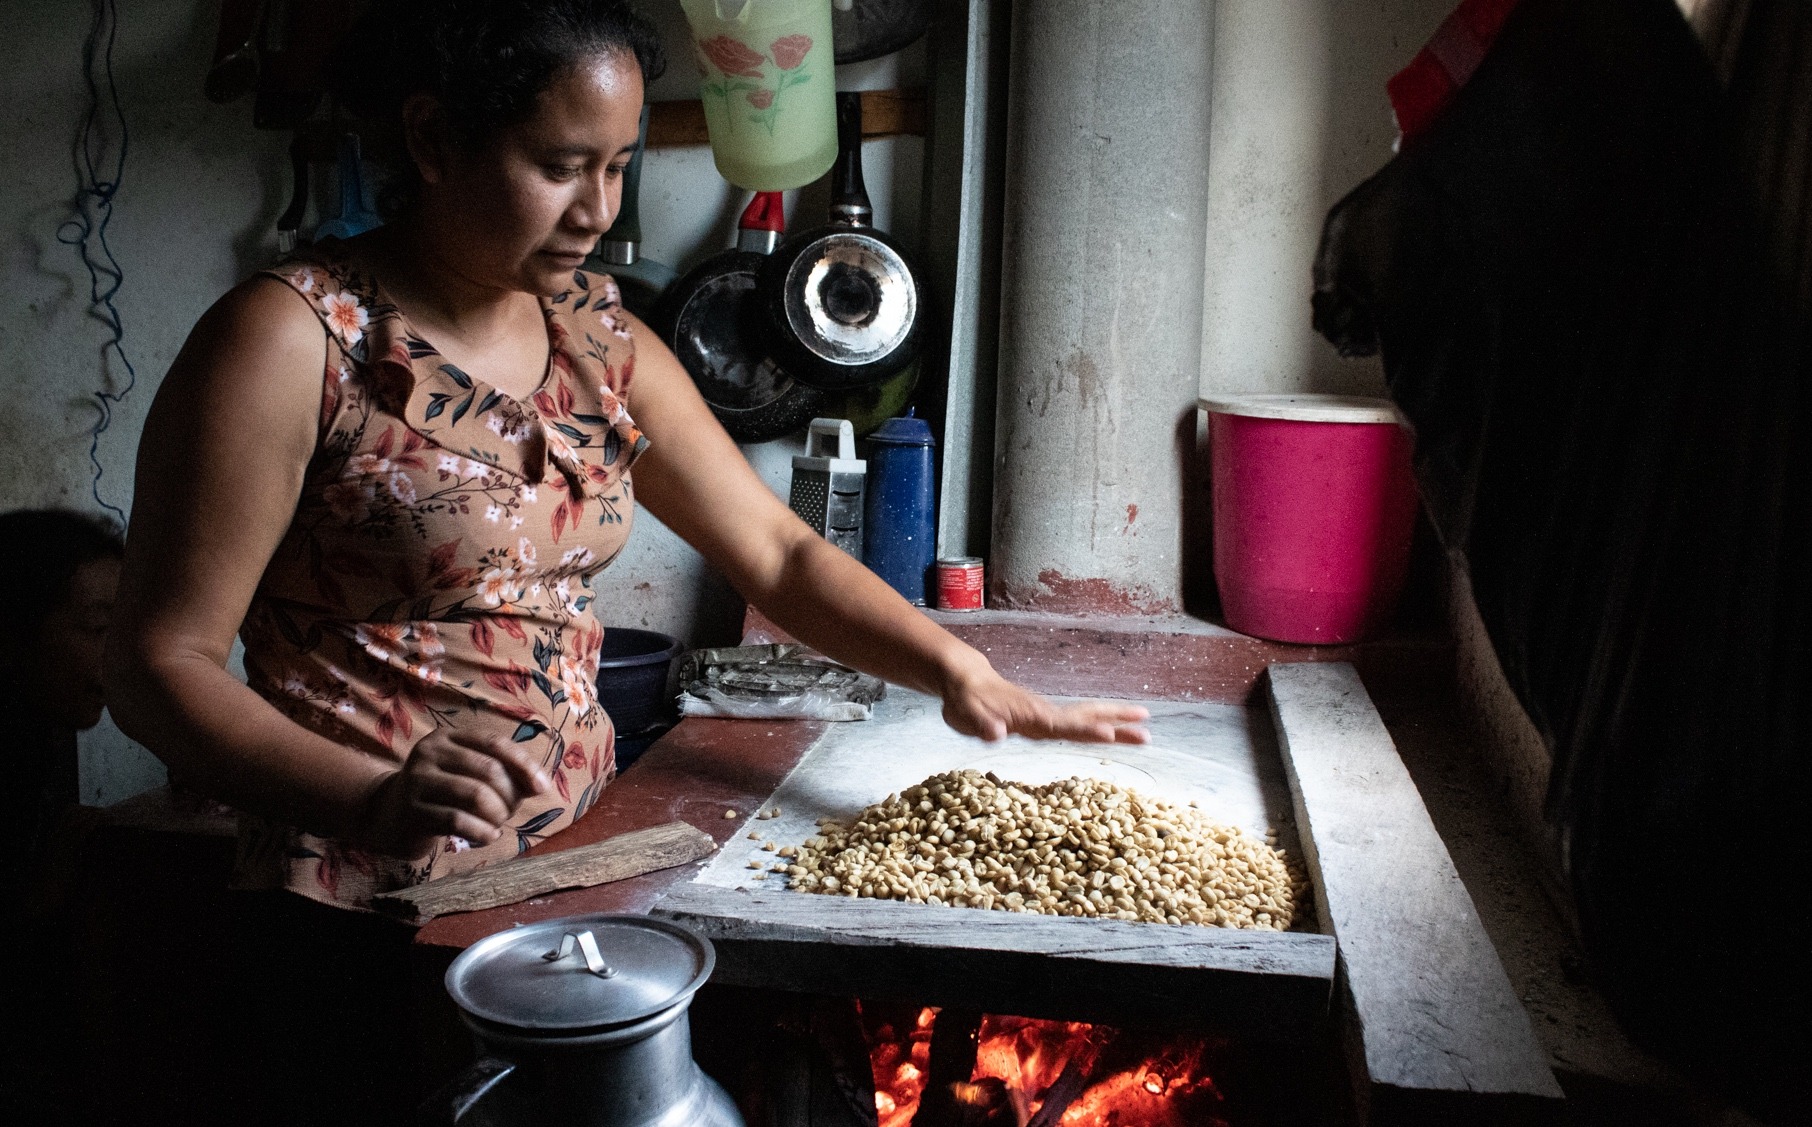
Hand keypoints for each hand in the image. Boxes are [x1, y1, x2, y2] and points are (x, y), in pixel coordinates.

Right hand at [357, 727, 551, 857]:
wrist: (389, 814)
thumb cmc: (441, 792)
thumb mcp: (466, 772)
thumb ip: (500, 771)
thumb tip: (538, 784)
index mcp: (449, 736)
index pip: (496, 743)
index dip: (524, 765)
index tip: (541, 788)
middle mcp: (430, 751)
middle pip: (489, 770)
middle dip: (509, 795)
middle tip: (509, 812)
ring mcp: (418, 780)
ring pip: (475, 795)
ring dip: (498, 814)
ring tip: (498, 823)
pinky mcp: (412, 811)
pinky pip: (458, 821)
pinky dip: (482, 831)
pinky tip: (488, 836)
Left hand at [939, 656, 1150, 744]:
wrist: (965, 681)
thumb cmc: (964, 701)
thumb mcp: (965, 714)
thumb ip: (981, 724)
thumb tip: (995, 735)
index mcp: (1030, 715)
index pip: (1062, 726)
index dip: (1084, 732)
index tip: (1109, 735)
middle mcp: (1044, 714)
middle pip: (1086, 720)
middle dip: (1117, 726)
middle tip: (1147, 734)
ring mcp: (1047, 716)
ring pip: (1087, 719)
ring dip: (1116, 725)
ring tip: (1144, 732)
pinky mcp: (1045, 720)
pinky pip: (1077, 723)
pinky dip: (1099, 726)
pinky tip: (1115, 733)